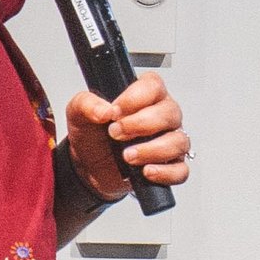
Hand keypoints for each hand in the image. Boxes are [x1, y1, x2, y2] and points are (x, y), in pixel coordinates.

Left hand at [66, 74, 189, 203]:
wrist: (89, 166)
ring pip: (178, 141)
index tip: (115, 111)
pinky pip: (180, 170)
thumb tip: (104, 110)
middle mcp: (162, 116)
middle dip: (141, 124)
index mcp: (145, 96)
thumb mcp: (79, 113)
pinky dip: (165, 172)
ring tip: (127, 156)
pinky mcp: (170, 166)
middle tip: (116, 133)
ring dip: (152, 150)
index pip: (154, 86)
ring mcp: (169, 141)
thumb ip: (87, 104)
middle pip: (170, 112)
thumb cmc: (92, 135)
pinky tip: (146, 172)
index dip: (135, 98)